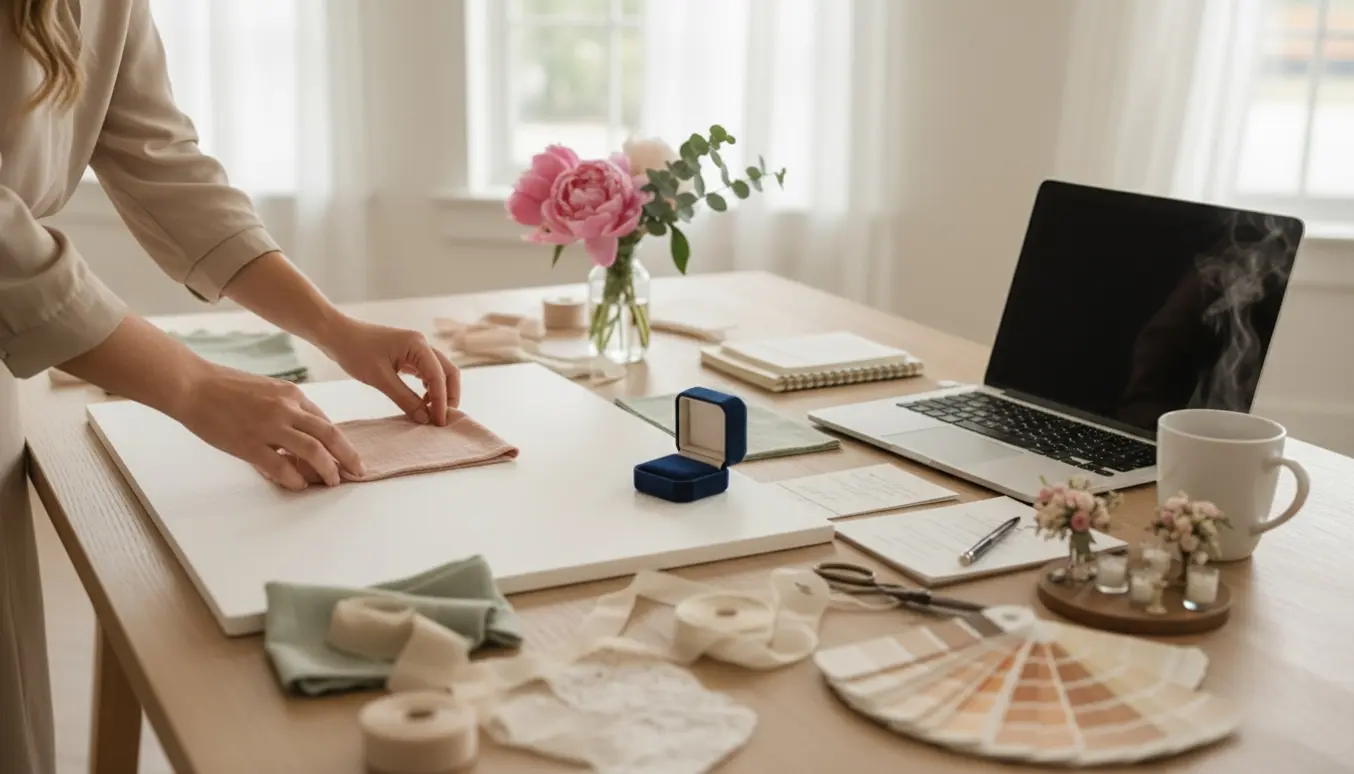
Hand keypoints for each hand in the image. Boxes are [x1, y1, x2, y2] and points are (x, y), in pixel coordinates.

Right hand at [173, 364, 364, 490]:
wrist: (193, 386)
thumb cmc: (225, 387)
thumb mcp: (266, 389)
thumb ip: (286, 407)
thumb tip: (303, 430)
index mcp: (291, 394)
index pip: (325, 421)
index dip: (340, 441)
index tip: (347, 455)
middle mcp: (286, 408)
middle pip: (329, 434)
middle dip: (347, 456)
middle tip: (357, 472)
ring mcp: (268, 426)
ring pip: (312, 450)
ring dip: (327, 469)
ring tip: (332, 481)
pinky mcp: (249, 444)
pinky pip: (280, 466)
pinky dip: (295, 478)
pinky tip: (299, 485)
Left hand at [321, 318, 461, 425]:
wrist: (336, 335)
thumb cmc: (355, 351)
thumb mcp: (380, 379)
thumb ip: (405, 398)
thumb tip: (425, 418)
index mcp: (418, 345)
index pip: (439, 377)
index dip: (442, 401)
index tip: (439, 422)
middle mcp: (422, 345)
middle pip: (448, 372)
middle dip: (449, 396)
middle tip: (442, 419)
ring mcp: (416, 349)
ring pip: (439, 372)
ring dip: (440, 392)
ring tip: (431, 413)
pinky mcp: (407, 354)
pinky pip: (426, 372)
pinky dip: (428, 387)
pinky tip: (421, 401)